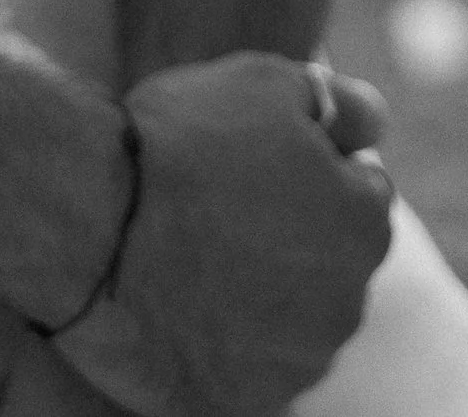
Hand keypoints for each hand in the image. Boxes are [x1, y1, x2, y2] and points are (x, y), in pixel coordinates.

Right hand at [51, 50, 392, 416]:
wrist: (93, 227)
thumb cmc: (181, 144)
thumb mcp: (269, 83)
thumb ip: (341, 104)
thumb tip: (375, 124)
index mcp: (366, 225)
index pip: (361, 193)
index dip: (311, 170)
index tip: (256, 165)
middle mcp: (346, 306)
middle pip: (330, 262)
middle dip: (295, 236)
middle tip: (222, 208)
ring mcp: (295, 365)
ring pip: (292, 321)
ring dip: (263, 294)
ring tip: (195, 258)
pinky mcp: (244, 406)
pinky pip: (248, 370)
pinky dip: (225, 345)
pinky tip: (184, 306)